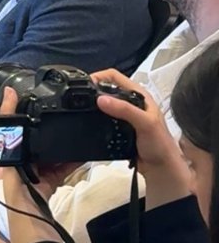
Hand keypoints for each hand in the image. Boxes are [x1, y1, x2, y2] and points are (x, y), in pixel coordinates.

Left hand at [0, 88, 79, 199]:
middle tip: (64, 114)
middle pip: (38, 139)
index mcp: (10, 150)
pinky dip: (74, 159)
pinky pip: (64, 166)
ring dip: (64, 144)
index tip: (38, 99)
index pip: (17, 126)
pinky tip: (84, 151)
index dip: (25, 112)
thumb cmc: (17, 179)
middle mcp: (23, 159)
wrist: (31, 214)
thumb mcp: (11, 146)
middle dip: (49, 130)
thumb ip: (9, 120)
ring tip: (77, 130)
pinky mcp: (51, 181)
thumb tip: (9, 92)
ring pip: (53, 151)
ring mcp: (38, 170)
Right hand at [90, 69, 190, 204]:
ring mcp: (125, 114)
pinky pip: (103, 117)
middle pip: (107, 88)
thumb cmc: (160, 145)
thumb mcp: (144, 124)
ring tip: (84, 108)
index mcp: (140, 95)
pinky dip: (96, 117)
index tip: (85, 84)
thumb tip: (102, 99)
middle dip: (93, 90)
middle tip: (81, 97)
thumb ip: (125, 110)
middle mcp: (132, 102)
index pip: (115, 76)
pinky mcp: (120, 126)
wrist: (161, 166)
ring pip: (105, 103)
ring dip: (94, 105)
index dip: (99, 76)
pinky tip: (92, 121)